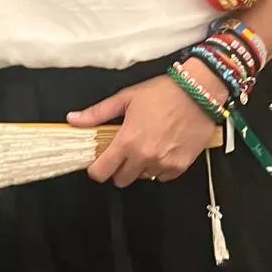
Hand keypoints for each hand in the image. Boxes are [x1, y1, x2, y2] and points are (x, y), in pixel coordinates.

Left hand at [67, 63, 220, 187]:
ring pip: (143, 178)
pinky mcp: (181, 166)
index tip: (99, 162)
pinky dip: (160, 168)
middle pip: (121, 180)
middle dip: (119, 168)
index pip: (102, 172)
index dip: (97, 169)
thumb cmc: (162, 92)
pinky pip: (163, 177)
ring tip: (147, 146)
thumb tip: (73, 120)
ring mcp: (164, 164)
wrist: (199, 91)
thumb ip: (97, 113)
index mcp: (127, 141)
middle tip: (125, 151)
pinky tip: (162, 150)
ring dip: (141, 167)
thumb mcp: (126, 98)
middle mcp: (144, 157)